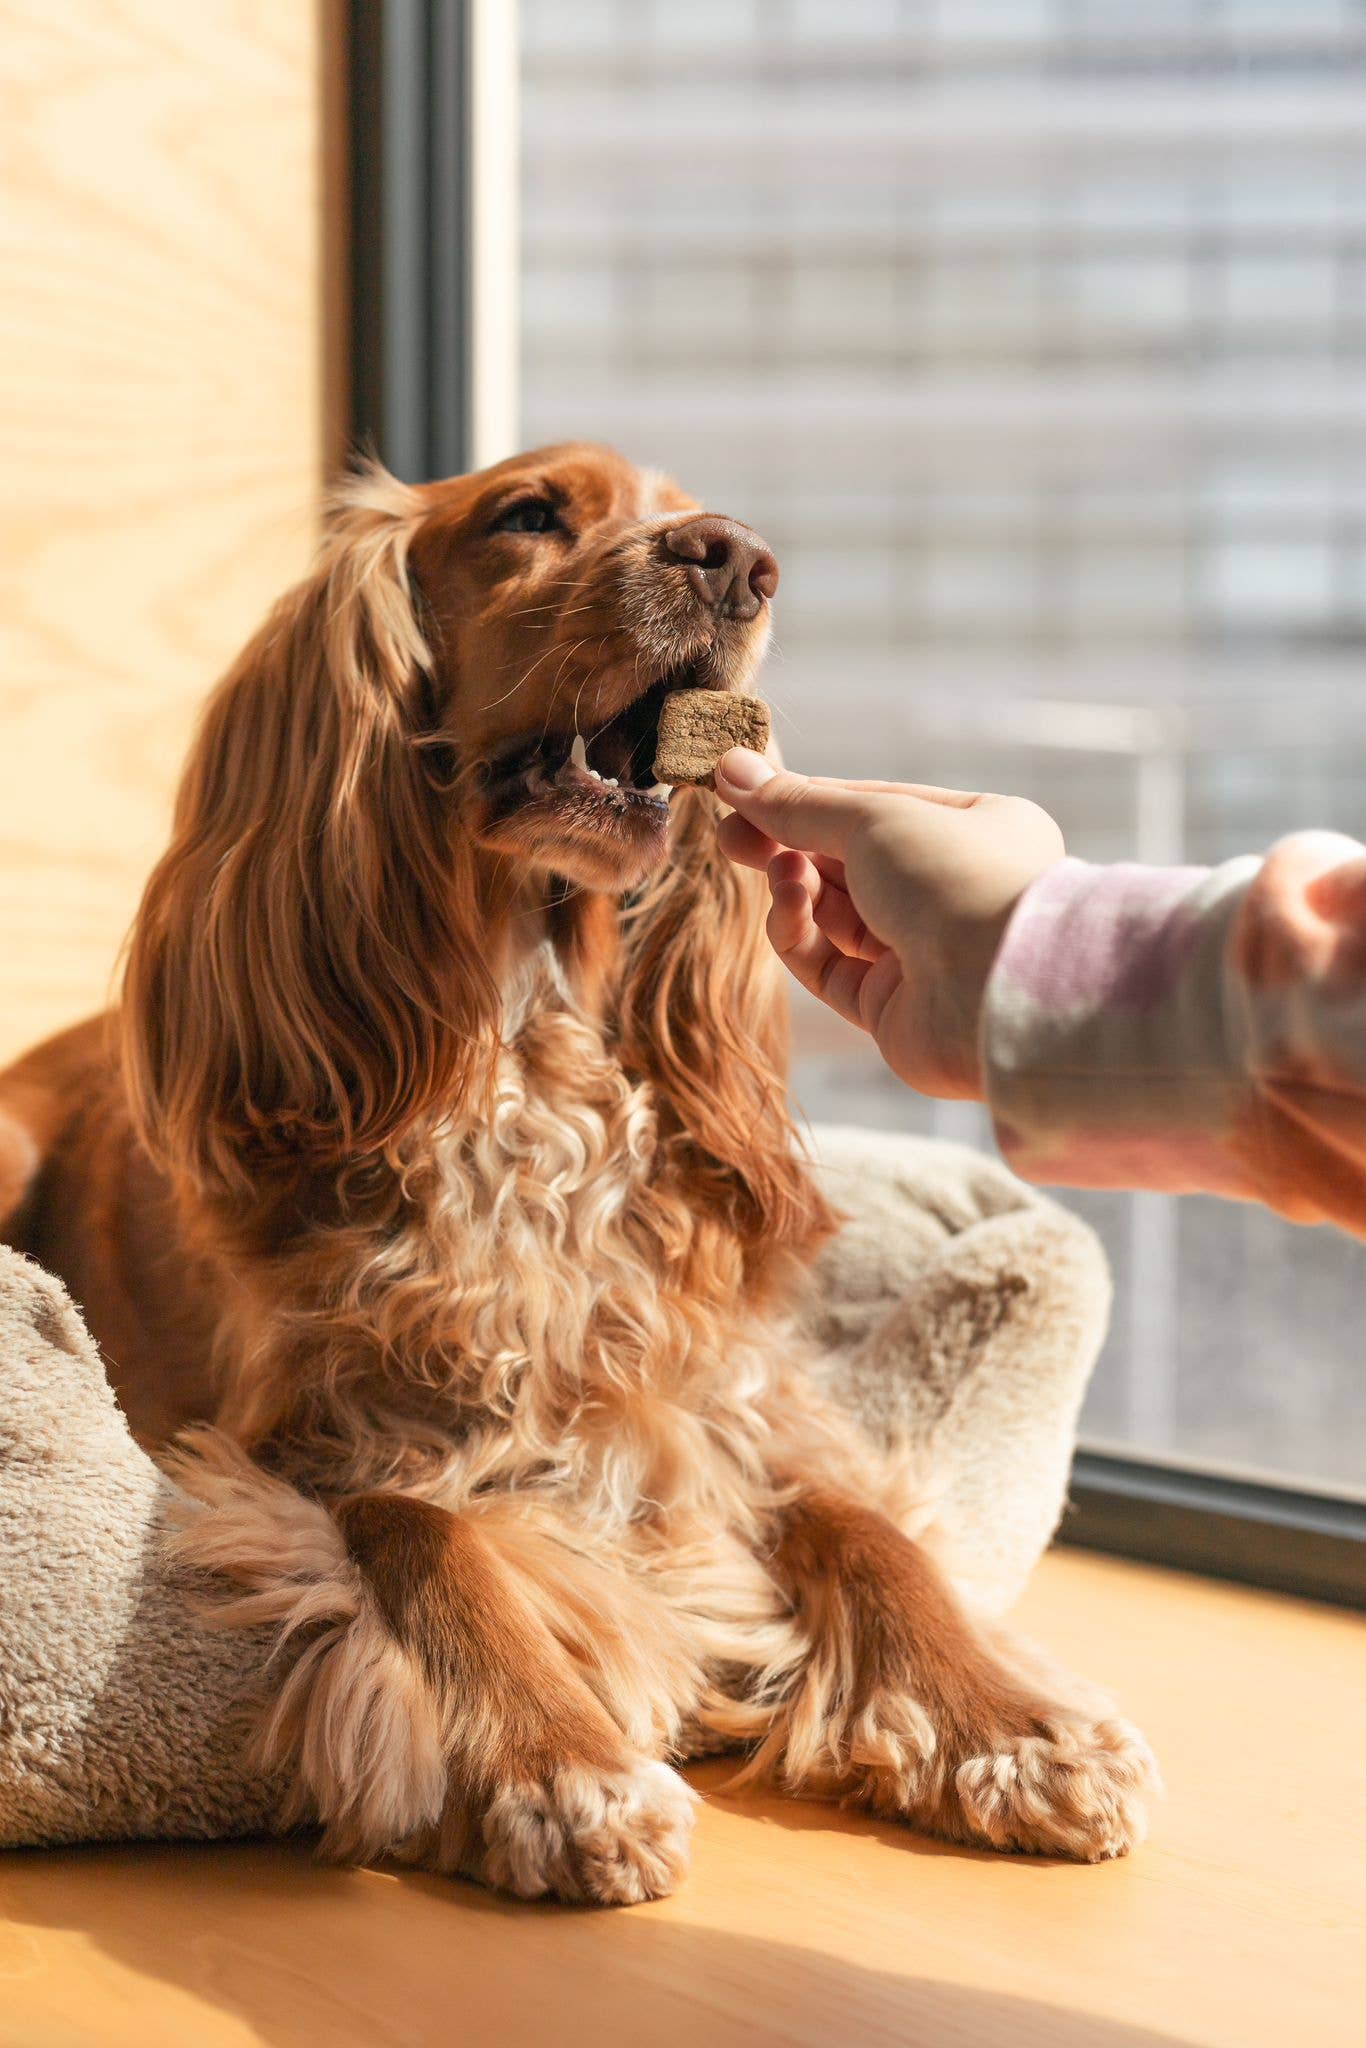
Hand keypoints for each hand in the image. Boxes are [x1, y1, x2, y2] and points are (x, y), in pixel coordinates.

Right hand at [713, 748, 1064, 1097]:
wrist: (999, 993)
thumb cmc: (958, 881)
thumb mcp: (873, 819)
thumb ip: (797, 803)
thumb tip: (731, 769)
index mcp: (973, 831)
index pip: (873, 808)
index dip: (807, 799)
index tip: (742, 791)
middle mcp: (951, 892)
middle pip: (849, 862)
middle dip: (788, 846)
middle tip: (729, 834)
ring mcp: (922, 953)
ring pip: (834, 915)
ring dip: (796, 888)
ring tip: (779, 870)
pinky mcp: (891, 1009)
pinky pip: (828, 966)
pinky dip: (799, 935)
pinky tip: (789, 905)